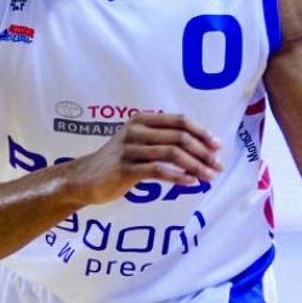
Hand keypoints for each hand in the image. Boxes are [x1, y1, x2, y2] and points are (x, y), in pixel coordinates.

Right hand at [64, 113, 222, 205]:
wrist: (83, 179)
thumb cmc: (116, 162)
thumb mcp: (137, 143)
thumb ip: (162, 140)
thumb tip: (199, 147)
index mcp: (141, 120)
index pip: (180, 121)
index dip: (201, 132)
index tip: (217, 146)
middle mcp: (136, 131)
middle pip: (179, 137)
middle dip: (203, 152)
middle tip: (218, 166)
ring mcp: (129, 149)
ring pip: (172, 154)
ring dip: (195, 165)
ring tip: (209, 176)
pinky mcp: (124, 169)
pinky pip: (157, 171)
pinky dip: (177, 176)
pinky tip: (190, 182)